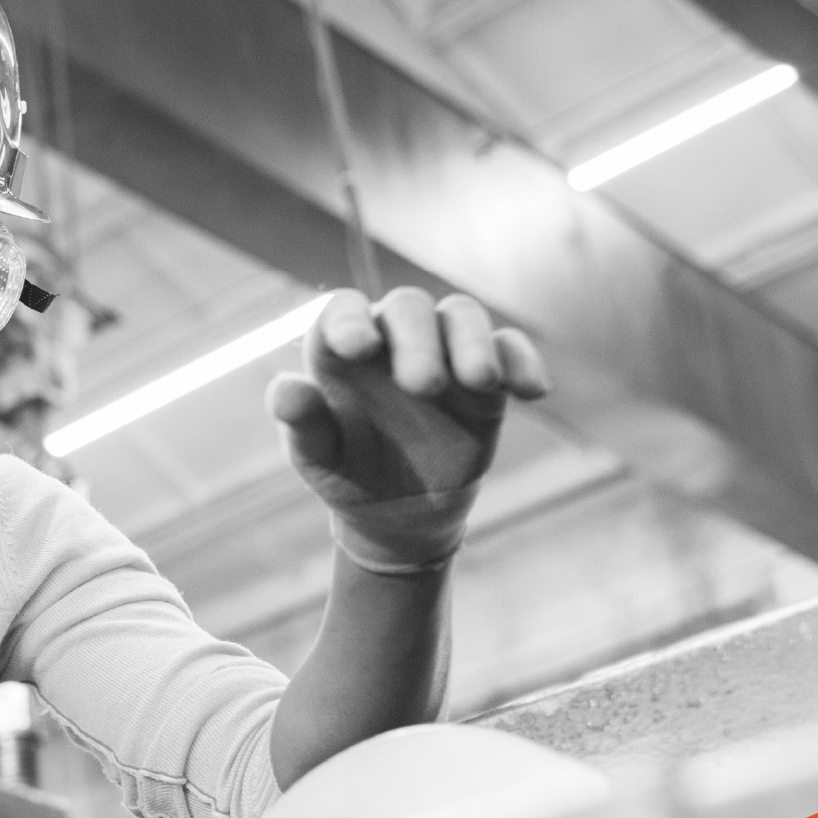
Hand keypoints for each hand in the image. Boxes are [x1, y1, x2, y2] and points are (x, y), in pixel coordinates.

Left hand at [265, 288, 549, 569]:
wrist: (397, 509)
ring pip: (461, 316)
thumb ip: (302, 423)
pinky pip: (509, 350)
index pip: (342, 309)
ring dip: (473, 343)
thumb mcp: (318, 456)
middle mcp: (393, 338)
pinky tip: (531, 392)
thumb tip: (286, 391)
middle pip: (408, 308)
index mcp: (342, 349)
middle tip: (423, 386)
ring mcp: (443, 351)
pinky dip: (522, 362)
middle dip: (417, 340)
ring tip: (479, 382)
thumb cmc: (346, 470)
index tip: (358, 350)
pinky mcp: (486, 376)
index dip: (349, 320)